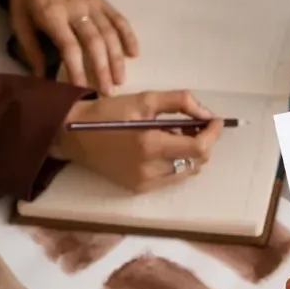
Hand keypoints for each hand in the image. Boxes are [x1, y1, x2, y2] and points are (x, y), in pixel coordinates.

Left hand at [10, 0, 139, 93]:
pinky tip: (135, 54)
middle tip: (108, 91)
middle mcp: (76, 9)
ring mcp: (92, 4)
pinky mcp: (102, 1)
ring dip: (117, 58)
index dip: (76, 69)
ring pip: (110, 33)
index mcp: (52, 15)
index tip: (81, 88)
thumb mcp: (19, 20)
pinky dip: (129, 36)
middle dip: (102, 68)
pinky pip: (119, 19)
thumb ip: (30, 48)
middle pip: (94, 42)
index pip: (69, 46)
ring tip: (120, 80)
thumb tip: (40, 77)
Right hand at [52, 92, 224, 192]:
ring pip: (187, 171)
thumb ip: (180, 102)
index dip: (213, 134)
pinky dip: (176, 163)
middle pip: (198, 161)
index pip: (199, 148)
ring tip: (174, 135)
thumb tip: (207, 114)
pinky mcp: (138, 189)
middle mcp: (149, 169)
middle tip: (193, 125)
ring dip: (190, 153)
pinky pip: (172, 178)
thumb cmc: (109, 113)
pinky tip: (162, 148)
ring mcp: (144, 183)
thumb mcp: (145, 99)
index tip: (216, 121)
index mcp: (150, 145)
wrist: (74, 135)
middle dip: (203, 141)